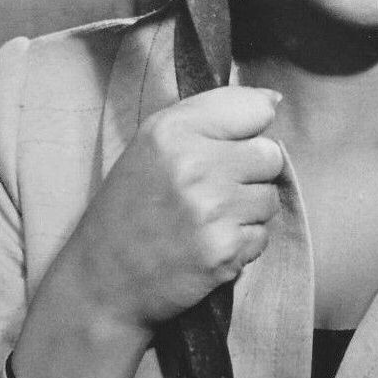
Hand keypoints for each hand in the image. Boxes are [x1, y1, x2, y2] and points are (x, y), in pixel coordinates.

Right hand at [64, 85, 284, 335]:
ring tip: (209, 218)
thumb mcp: (152, 143)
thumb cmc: (130, 206)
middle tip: (217, 188)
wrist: (103, 279)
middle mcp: (194, 165)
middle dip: (252, 172)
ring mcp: (211, 210)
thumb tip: (274, 99)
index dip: (248, 129)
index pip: (255, 109)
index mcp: (173, 130)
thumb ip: (211, 113)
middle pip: (271, 154)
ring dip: (248, 210)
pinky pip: (262, 235)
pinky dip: (243, 243)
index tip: (229, 145)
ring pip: (270, 197)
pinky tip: (210, 243)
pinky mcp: (224, 251)